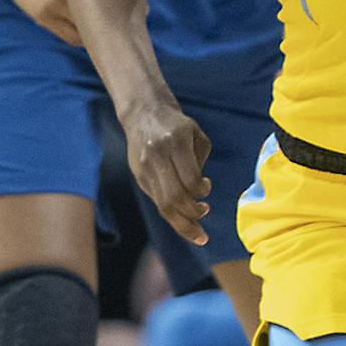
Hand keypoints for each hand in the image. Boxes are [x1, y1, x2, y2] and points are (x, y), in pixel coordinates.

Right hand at [123, 97, 212, 245]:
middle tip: (205, 216)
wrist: (143, 113)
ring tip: (197, 232)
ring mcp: (144, 167)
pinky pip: (157, 200)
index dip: (201, 191)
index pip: (189, 179)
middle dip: (192, 215)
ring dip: (181, 223)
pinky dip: (172, 213)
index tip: (207, 188)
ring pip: (162, 204)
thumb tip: (197, 193)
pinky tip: (183, 218)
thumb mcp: (196, 135)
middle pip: (173, 197)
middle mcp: (156, 156)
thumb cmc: (178, 126)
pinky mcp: (138, 175)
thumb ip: (199, 163)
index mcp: (174, 142)